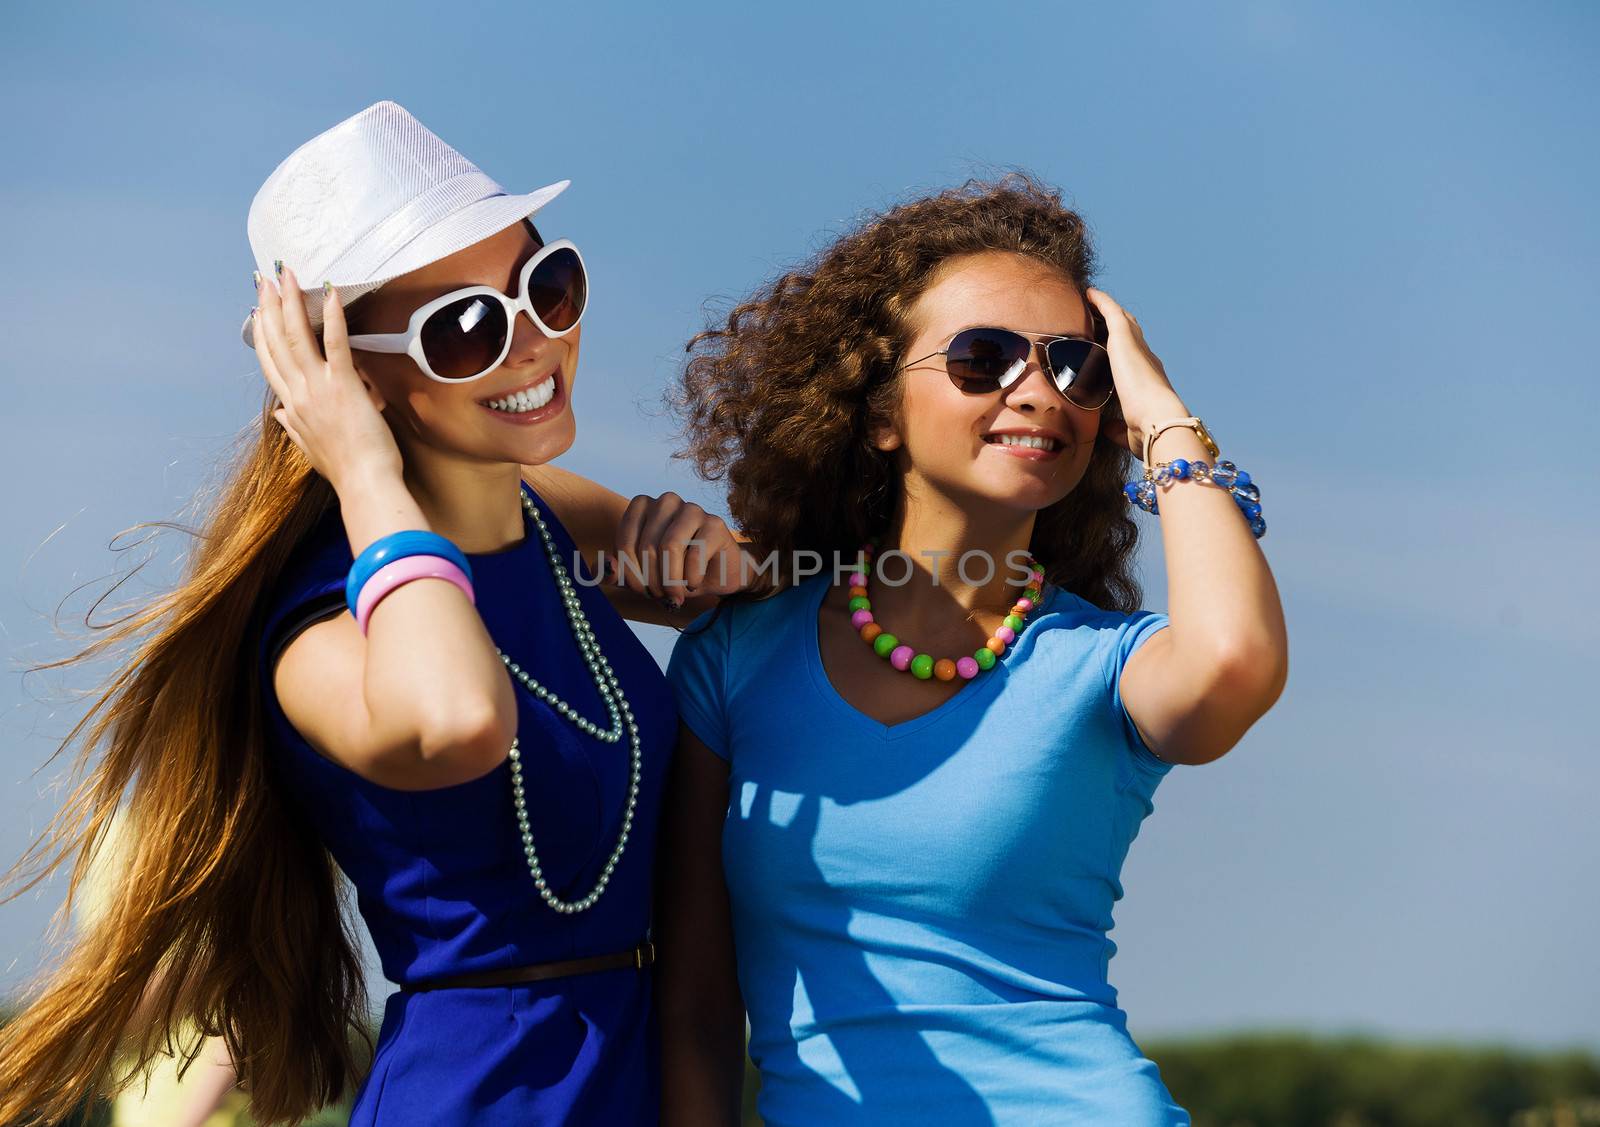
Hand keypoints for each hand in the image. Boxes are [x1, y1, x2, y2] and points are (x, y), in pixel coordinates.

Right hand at [253, 266, 403, 490]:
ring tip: (287, 275)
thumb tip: (281, 414)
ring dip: (291, 302)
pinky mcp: (344, 386)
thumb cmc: (345, 470)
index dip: (262, 334)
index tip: (258, 311)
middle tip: (265, 279)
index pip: (270, 363)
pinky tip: (330, 293)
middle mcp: (299, 394)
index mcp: (292, 407)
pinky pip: (336, 345)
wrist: (364, 485)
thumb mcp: (311, 449)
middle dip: (270, 307)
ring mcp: (319, 388)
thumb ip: (294, 427)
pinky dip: (333, 318)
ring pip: (298, 338)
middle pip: (278, 342)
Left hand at [613, 493, 759, 607]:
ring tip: (674, 594)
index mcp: (642, 506)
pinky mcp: (715, 524)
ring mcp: (693, 509)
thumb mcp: (640, 576)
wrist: (716, 575)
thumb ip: (616, 573)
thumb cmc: (674, 571)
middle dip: (651, 580)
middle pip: (647, 546)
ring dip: (670, 580)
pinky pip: (695, 555)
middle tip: (660, 595)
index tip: (641, 590)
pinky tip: (694, 584)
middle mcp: (666, 501)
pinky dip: (691, 579)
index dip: (630, 574)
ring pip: (670, 546)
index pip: (625, 542)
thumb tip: (605, 567)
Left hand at [1085, 287, 1189, 455]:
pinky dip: (1101, 302)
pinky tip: (1089, 294)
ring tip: (1091, 302)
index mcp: (1148, 380)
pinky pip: (1111, 312)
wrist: (1157, 421)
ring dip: (1108, 310)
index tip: (1111, 346)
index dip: (1124, 351)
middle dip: (1116, 325)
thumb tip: (1109, 428)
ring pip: (1123, 320)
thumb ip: (1118, 427)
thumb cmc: (1146, 432)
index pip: (1135, 360)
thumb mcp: (1128, 431)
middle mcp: (1146, 359)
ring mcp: (1137, 347)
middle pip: (1131, 334)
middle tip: (1099, 317)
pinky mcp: (1125, 339)